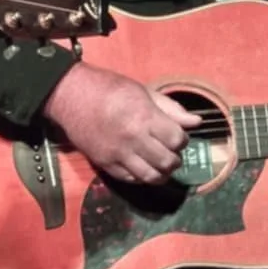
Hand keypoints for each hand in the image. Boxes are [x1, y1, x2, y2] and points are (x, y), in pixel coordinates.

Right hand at [45, 61, 200, 184]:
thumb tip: (196, 122)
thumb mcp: (144, 92)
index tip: (177, 135)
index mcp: (144, 117)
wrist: (71, 96)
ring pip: (150, 177)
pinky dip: (142, 177)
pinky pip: (130, 179)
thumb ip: (171, 109)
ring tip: (161, 164)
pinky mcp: (105, 164)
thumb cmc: (110, 89)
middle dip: (175, 159)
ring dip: (161, 173)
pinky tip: (143, 167)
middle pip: (167, 162)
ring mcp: (118, 154)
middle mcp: (133, 138)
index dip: (182, 140)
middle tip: (172, 152)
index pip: (177, 140)